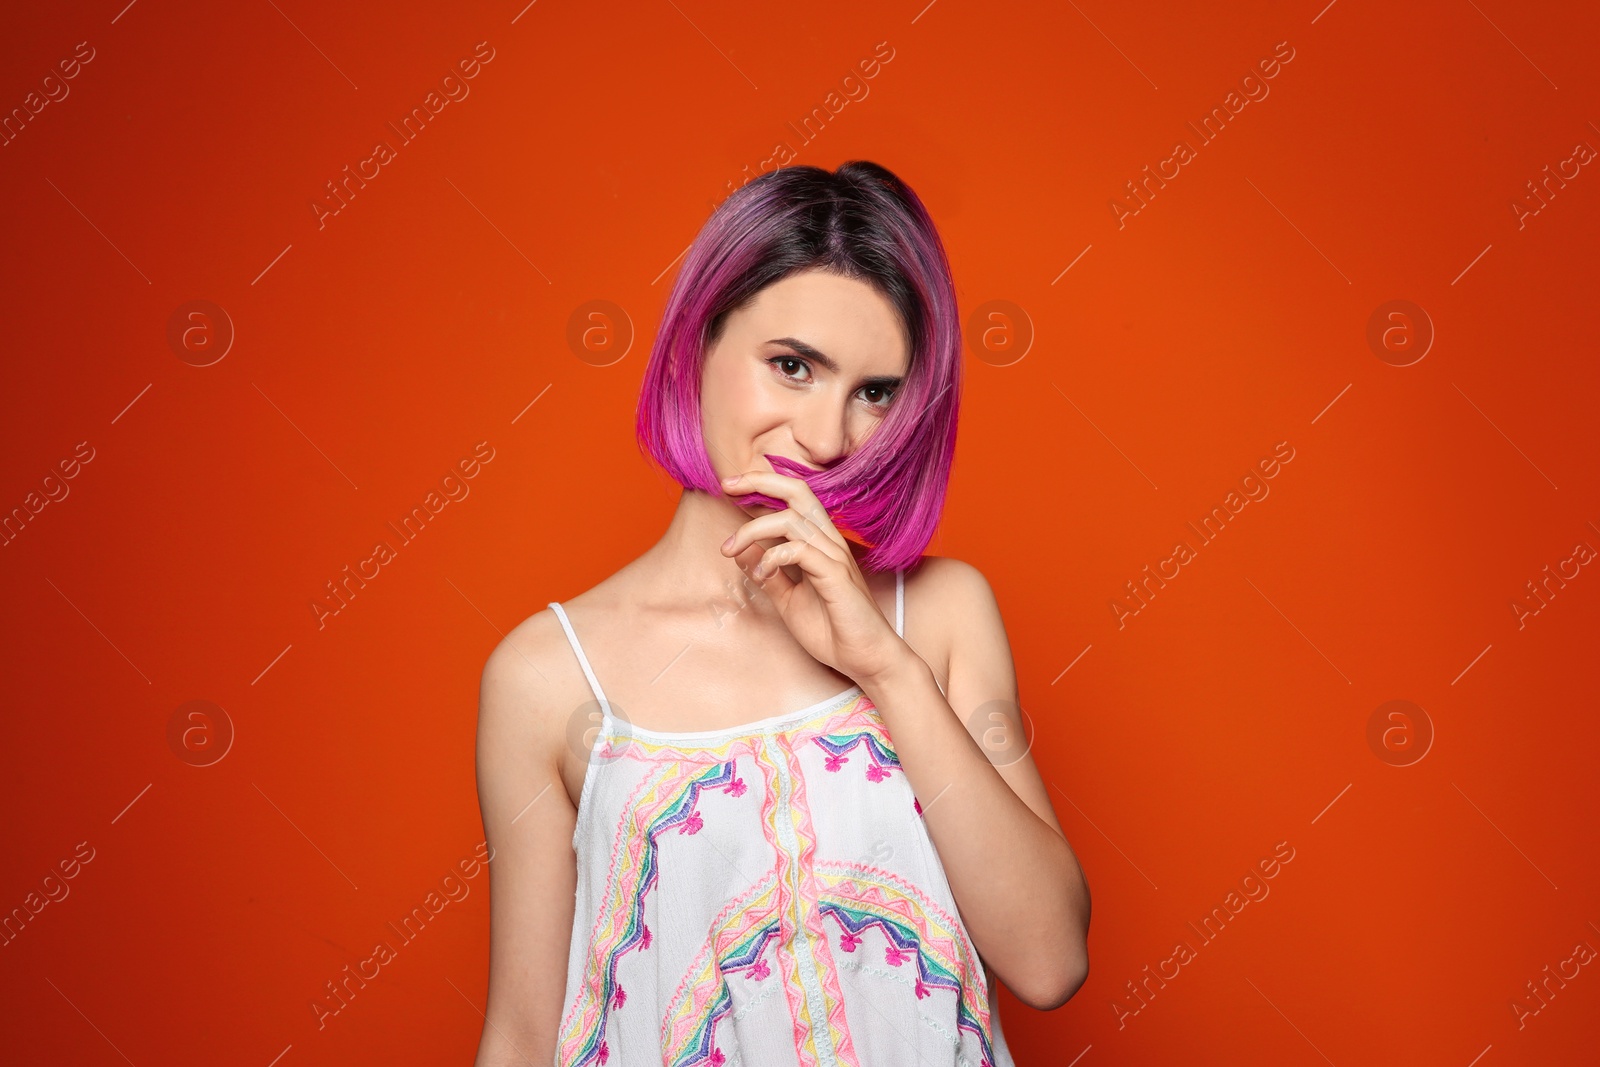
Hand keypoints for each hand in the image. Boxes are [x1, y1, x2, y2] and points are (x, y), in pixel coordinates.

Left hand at [719, 469, 909, 685]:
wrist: (866, 659)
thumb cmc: (832, 630)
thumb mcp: (788, 600)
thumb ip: (768, 575)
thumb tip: (741, 552)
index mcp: (820, 543)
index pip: (794, 499)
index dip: (762, 486)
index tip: (729, 487)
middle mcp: (829, 542)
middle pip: (798, 492)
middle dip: (760, 482)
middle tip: (726, 486)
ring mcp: (835, 557)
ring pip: (792, 521)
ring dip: (753, 530)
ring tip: (730, 550)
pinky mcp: (837, 576)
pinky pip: (801, 551)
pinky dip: (773, 557)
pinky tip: (762, 575)